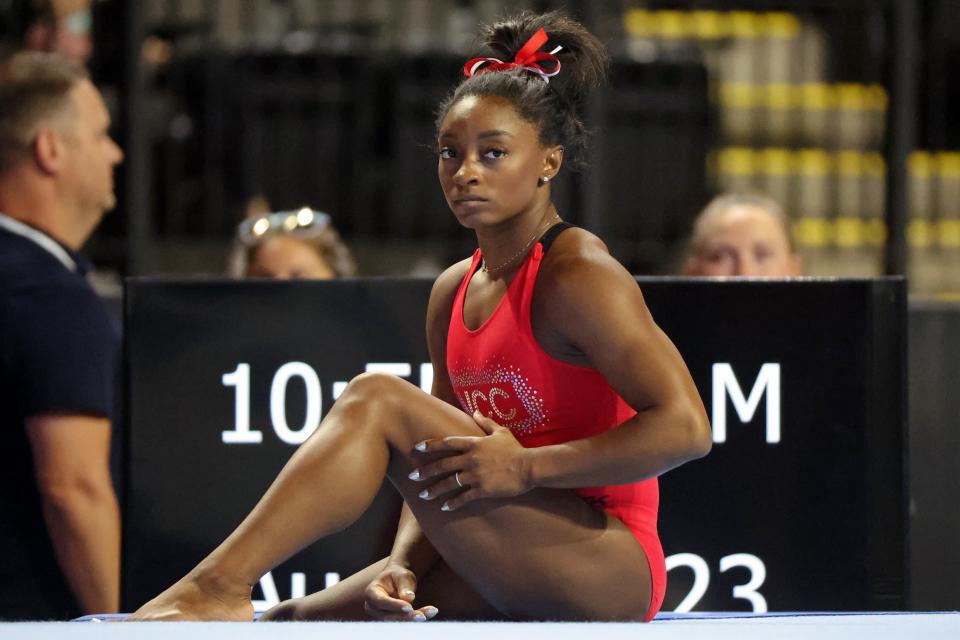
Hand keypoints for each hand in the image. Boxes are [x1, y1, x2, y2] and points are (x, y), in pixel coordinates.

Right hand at [363, 564, 437, 620]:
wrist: (397, 580)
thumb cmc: (398, 575)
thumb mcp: (401, 575)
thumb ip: (404, 586)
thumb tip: (409, 598)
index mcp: (371, 592)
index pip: (381, 601)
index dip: (394, 605)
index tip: (409, 606)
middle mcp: (373, 607)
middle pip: (388, 616)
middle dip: (406, 616)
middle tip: (422, 616)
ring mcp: (381, 616)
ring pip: (397, 621)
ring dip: (414, 618)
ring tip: (431, 611)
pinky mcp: (392, 621)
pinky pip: (404, 622)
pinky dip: (417, 618)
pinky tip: (432, 612)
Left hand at [409, 411, 532, 510]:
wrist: (529, 467)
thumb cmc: (515, 449)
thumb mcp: (500, 432)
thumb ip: (485, 422)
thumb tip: (474, 411)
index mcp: (474, 443)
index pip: (447, 443)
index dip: (430, 445)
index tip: (417, 448)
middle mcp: (471, 459)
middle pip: (442, 465)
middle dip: (425, 471)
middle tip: (412, 476)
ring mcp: (475, 475)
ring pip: (449, 483)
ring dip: (434, 490)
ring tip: (423, 496)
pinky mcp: (482, 490)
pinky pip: (463, 498)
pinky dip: (453, 503)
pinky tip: (444, 508)